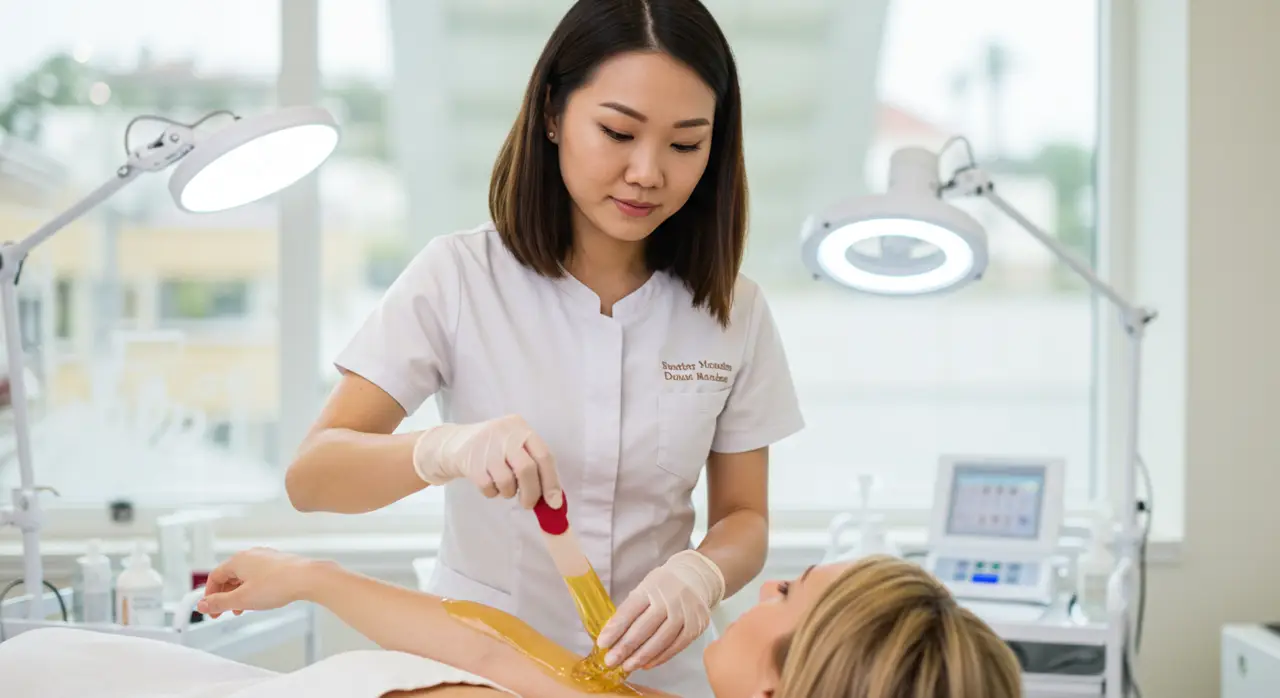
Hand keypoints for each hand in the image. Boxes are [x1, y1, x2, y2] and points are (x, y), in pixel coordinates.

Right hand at [196, 547, 316, 617]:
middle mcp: (251, 555)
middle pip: (229, 576)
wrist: (308, 578)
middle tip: (223, 613)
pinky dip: (252, 588)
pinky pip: (257, 576)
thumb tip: (202, 605)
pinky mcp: (277, 563)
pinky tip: (257, 600)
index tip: (211, 610)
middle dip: (224, 596)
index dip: (210, 595)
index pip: (215, 577)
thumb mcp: (242, 599)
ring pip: (244, 576)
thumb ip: (219, 603)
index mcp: (238, 560)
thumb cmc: (278, 585)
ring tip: (240, 609)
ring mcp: (265, 557)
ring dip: (238, 594)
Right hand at [412, 414, 561, 508]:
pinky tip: (489, 484)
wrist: (454, 443)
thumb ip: (534, 465)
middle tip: (529, 504)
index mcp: (521, 428)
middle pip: (527, 469)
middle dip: (532, 493)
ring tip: (504, 487)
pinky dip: (492, 492)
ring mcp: (487, 447)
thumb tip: (553, 498)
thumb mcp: (514, 445)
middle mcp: (506, 434)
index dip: (551, 481)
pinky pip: (489, 488)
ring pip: (508, 481)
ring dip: (508, 492)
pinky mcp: (471, 462)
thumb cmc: (494, 449)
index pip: (544, 456)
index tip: (554, 502)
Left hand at [596, 550, 725, 671]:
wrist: (696, 577)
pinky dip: (659, 658)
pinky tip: (646, 664)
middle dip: (625, 647)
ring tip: (626, 666)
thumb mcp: (645, 587)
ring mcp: (684, 614)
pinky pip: (675, 647)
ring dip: (640, 657)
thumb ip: (631, 608)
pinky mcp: (695, 627)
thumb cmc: (664, 585)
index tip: (602, 644)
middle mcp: (669, 600)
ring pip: (660, 641)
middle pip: (644, 628)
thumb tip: (612, 635)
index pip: (630, 610)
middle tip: (611, 661)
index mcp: (651, 588)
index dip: (615, 628)